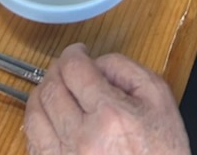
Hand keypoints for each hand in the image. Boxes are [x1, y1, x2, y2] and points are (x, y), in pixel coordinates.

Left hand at [24, 44, 187, 154]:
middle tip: (68, 68)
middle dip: (57, 70)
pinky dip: (38, 125)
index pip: (74, 69)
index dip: (73, 53)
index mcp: (110, 114)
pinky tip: (51, 118)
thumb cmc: (162, 151)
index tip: (79, 52)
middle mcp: (82, 139)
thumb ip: (126, 69)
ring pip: (34, 117)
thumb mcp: (158, 98)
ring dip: (41, 95)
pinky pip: (34, 144)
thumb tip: (96, 63)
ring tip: (55, 89)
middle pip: (51, 90)